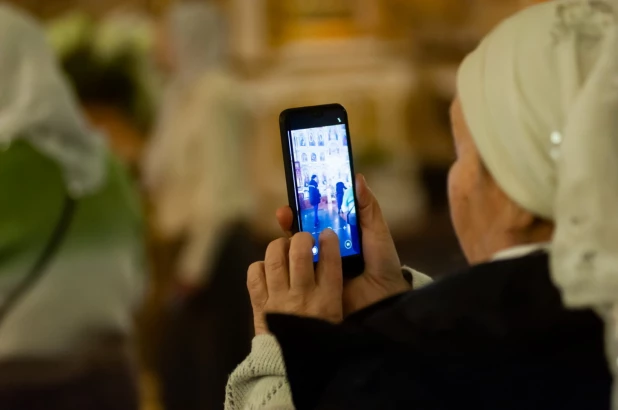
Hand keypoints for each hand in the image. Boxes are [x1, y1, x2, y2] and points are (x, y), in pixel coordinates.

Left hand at [248, 230, 342, 334]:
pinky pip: (254, 275)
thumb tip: (326, 259)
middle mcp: (303, 297)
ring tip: (284, 246)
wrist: (290, 368)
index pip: (331, 262)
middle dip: (302, 237)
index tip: (327, 234)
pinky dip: (260, 265)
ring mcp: (279, 301)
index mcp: (328, 301)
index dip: (329, 242)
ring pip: (275, 258)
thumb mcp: (335, 317)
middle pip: (300, 253)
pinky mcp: (260, 306)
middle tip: (303, 238)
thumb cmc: (317, 339)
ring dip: (279, 245)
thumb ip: (332, 290)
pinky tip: (267, 267)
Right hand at [276, 174, 409, 315]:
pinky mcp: (312, 282)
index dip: (308, 203)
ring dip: (287, 235)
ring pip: (295, 246)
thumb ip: (367, 207)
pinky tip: (284, 249)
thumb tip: (358, 178)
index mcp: (341, 233)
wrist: (383, 299)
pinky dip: (286, 258)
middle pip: (303, 228)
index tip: (300, 192)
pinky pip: (295, 269)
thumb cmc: (383, 264)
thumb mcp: (377, 232)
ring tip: (285, 223)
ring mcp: (317, 264)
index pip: (320, 214)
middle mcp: (327, 246)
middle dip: (292, 217)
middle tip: (286, 211)